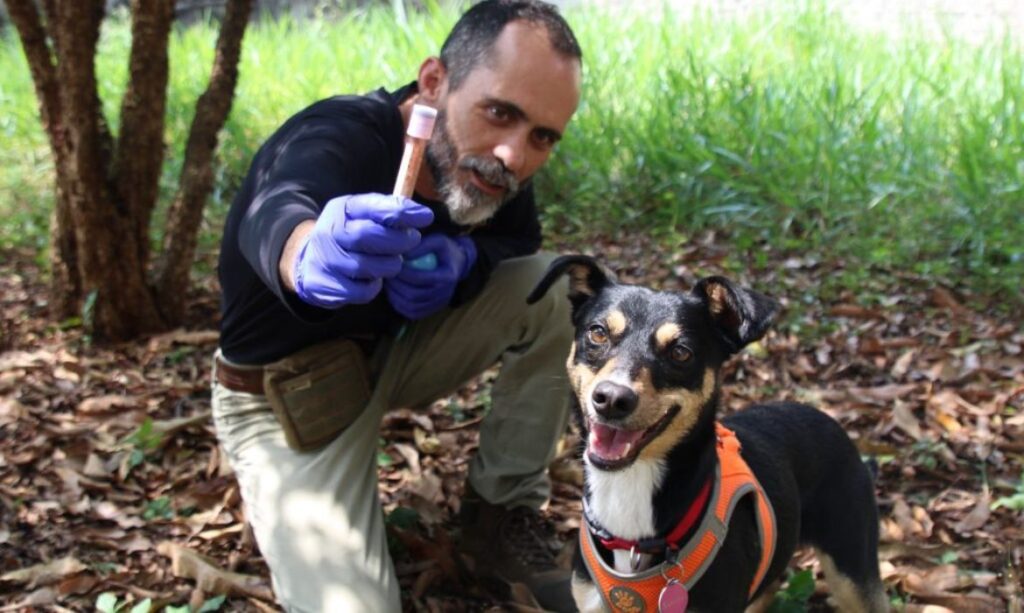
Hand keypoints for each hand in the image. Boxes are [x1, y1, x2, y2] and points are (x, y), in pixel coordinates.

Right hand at [293, 193, 433, 307]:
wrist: (310, 262)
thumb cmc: (349, 236)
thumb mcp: (363, 215)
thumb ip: (389, 211)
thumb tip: (422, 215)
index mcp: (341, 209)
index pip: (372, 207)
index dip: (401, 212)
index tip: (425, 217)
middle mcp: (328, 232)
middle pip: (367, 236)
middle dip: (397, 240)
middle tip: (412, 240)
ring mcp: (325, 260)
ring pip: (366, 266)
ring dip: (388, 266)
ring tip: (392, 261)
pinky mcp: (327, 286)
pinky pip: (361, 291)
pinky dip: (374, 287)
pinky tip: (373, 278)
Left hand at [385, 234, 476, 319]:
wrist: (457, 265)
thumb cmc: (445, 251)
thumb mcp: (438, 241)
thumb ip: (421, 246)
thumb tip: (401, 255)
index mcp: (447, 277)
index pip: (421, 278)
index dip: (403, 273)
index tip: (393, 265)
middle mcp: (444, 294)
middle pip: (414, 296)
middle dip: (396, 286)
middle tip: (387, 275)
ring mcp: (438, 304)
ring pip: (411, 307)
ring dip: (395, 296)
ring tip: (389, 283)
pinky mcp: (432, 310)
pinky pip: (412, 313)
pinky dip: (399, 305)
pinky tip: (394, 293)